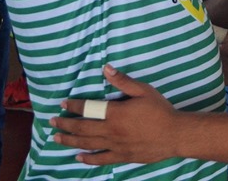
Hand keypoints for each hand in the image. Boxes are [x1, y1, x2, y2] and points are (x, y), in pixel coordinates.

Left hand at [51, 64, 181, 165]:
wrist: (175, 134)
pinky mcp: (122, 156)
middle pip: (82, 128)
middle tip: (52, 121)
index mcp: (115, 113)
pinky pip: (100, 159)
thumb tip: (106, 69)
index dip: (74, 106)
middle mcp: (111, 131)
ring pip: (87, 144)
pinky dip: (88, 159)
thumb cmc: (160, 110)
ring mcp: (115, 146)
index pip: (88, 109)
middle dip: (65, 124)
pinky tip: (78, 158)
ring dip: (70, 141)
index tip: (63, 104)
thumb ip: (123, 81)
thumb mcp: (144, 91)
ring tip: (57, 138)